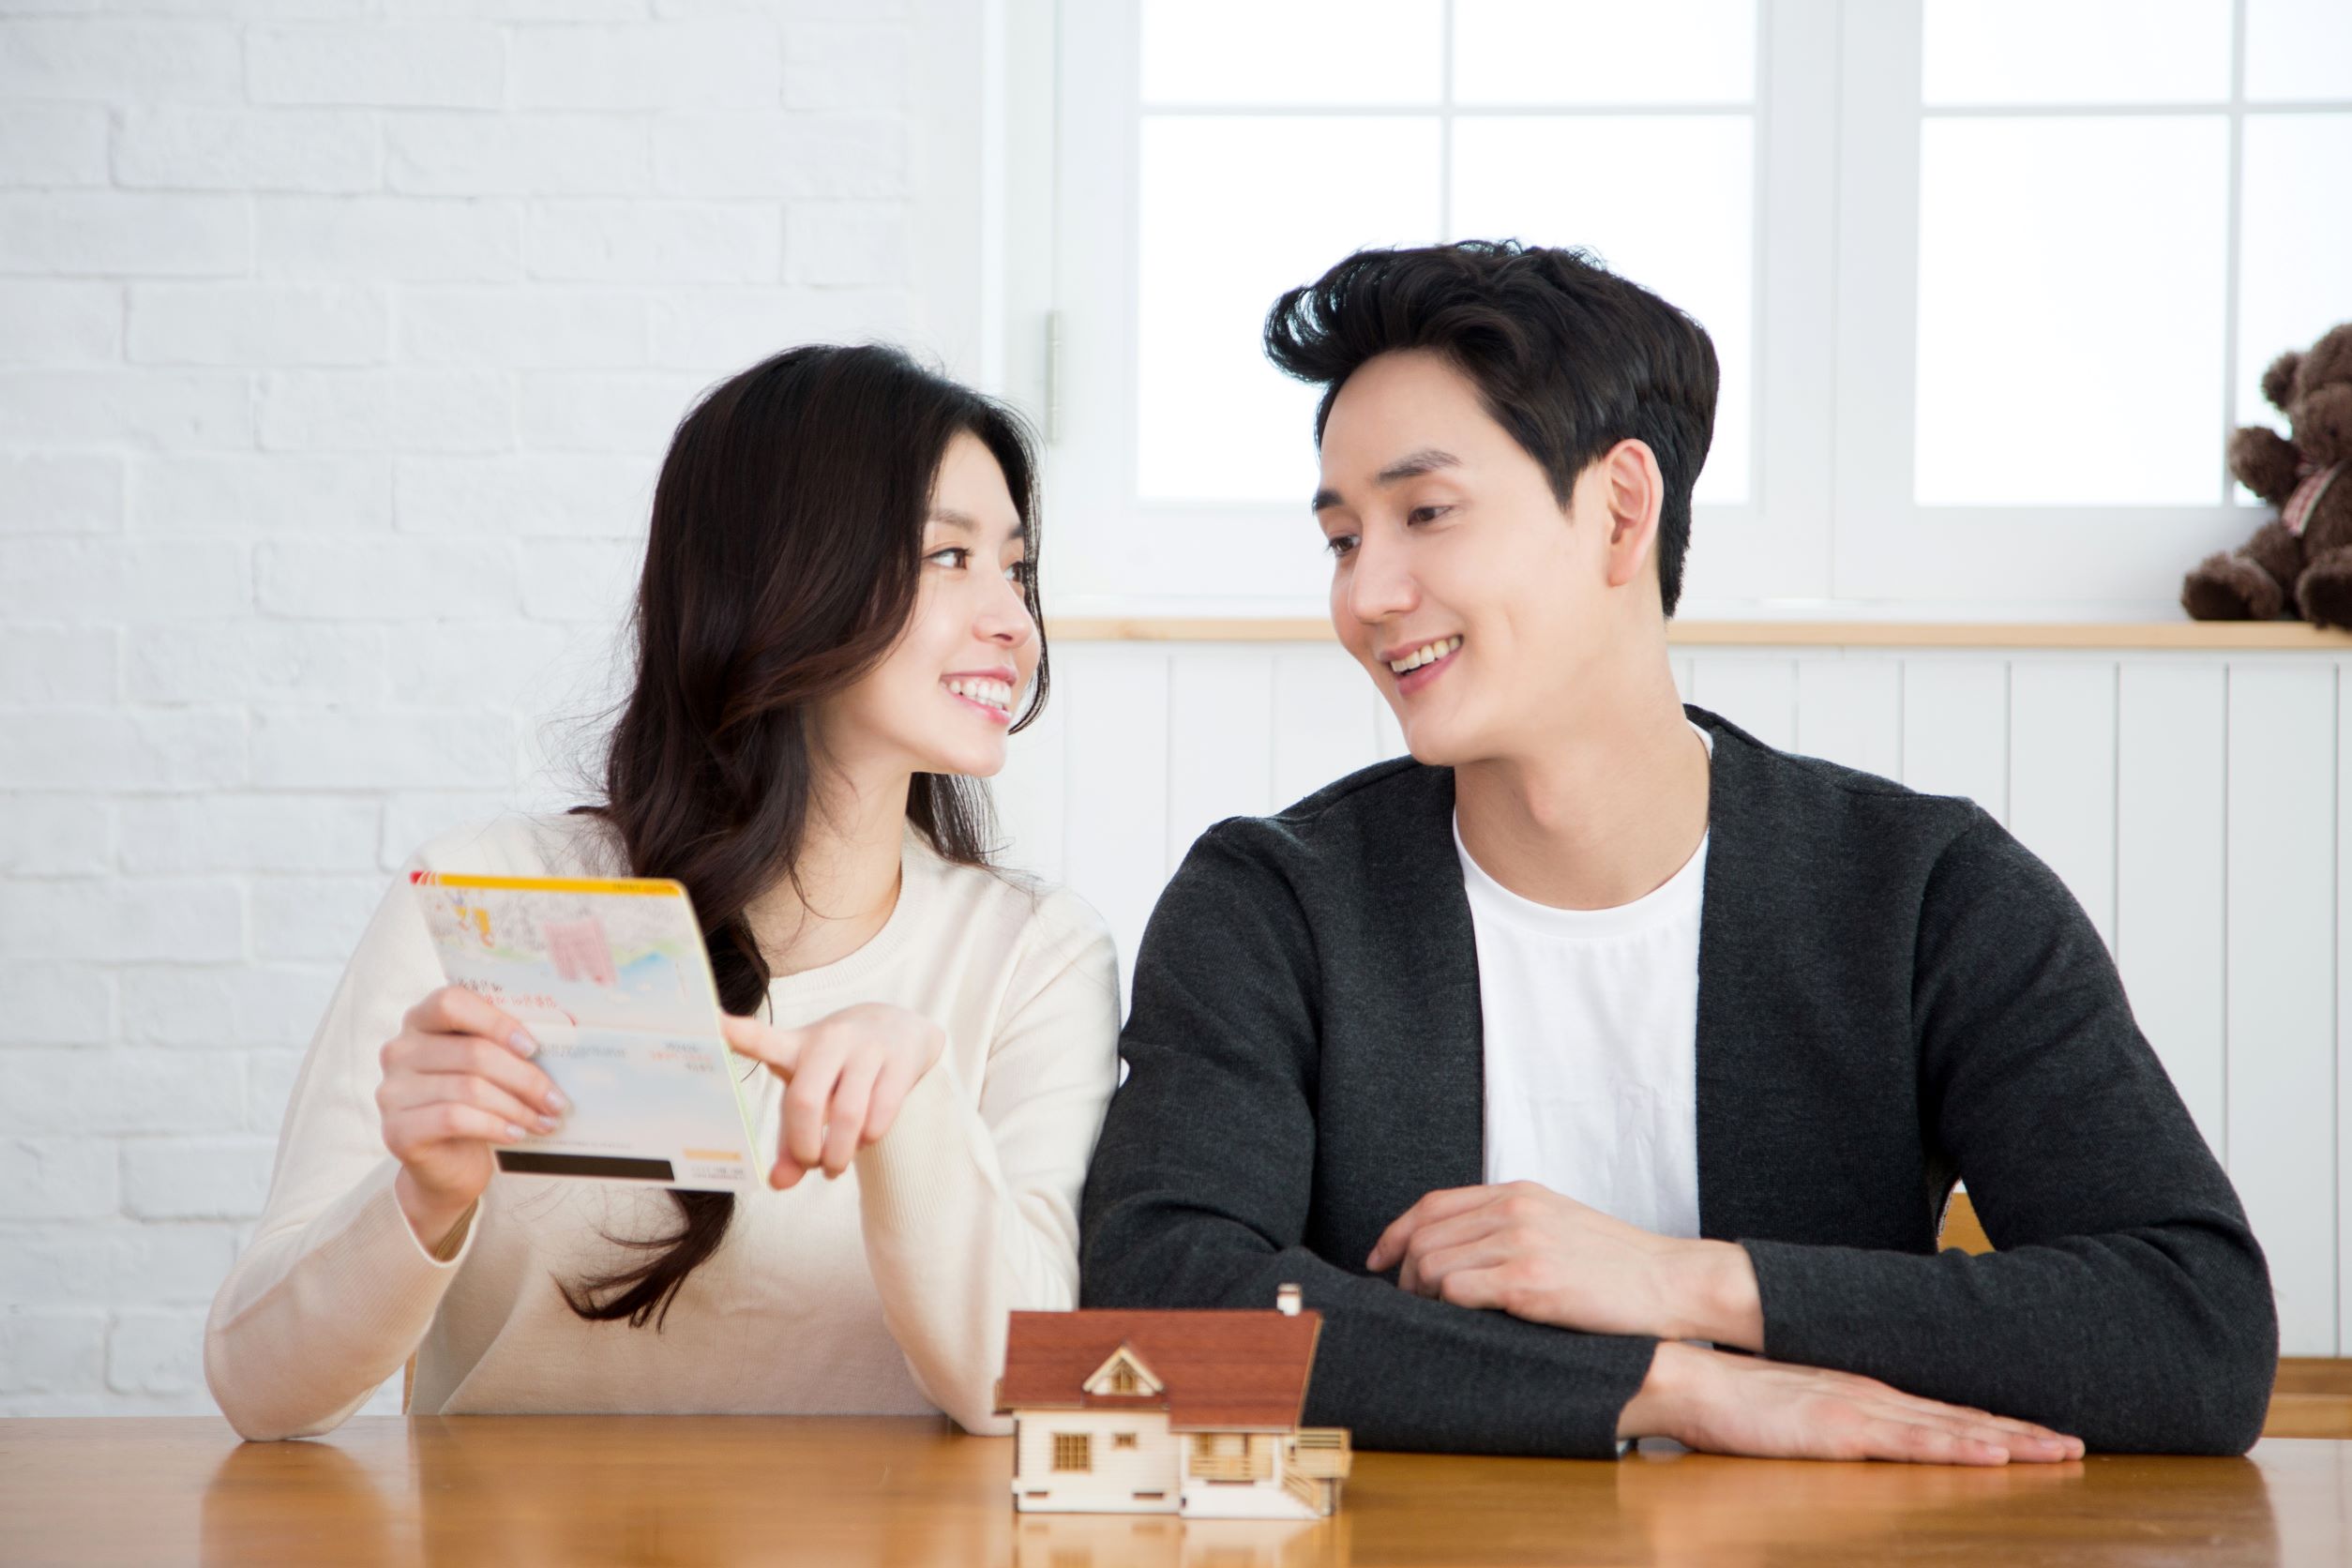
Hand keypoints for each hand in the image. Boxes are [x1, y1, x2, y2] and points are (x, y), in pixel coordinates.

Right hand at [378, 986, 566, 1251]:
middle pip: (472, 1052)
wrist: (446, 1165)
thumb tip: (556, 1042)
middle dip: (525, 1078)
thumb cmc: (474, 1105)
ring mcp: (392, 1091)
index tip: (533, 1047)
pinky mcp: (396, 1130)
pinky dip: (494, 1126)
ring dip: (517, 1107)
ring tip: (545, 1121)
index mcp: (420, 1021)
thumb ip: (501, 1046)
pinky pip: (454, 1119)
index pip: (451, 1002)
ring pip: (469, 1088)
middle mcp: (398, 1051)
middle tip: (557, 1099)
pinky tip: (515, 1134)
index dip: (496, 1022)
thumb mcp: (486, 1069)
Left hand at [720, 1003, 945, 1187]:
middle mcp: (830, 1040)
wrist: (901, 1030)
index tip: (713, 1023)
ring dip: (839, 1153)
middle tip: (811, 1165)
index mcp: (796, 1047)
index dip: (739, 1034)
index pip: (763, 1040)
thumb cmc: (840, 1072)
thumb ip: (791, 1142)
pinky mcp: (900, 1058)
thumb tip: (778, 1183)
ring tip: (836, 1166)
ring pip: (847, 1113)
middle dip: (805, 1148)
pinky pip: (881, 1113)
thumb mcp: (811, 1096)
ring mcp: (867, 1046)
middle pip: (805, 1102)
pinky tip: (865, 1141)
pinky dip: (869, 1139)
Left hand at [1367, 1180, 1762, 1346]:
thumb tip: (1461, 1251)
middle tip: (1404, 1303)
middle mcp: (1513, 1210)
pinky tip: (1451, 1326)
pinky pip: (1455, 1291)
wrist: (1671, 1282)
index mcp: (1518, 1193)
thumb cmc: (1618, 1266)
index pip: (1433, 1204)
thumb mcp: (1558, 1224)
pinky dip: (1441, 1310)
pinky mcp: (1528, 1282)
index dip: (1395, 1233)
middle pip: (1424, 1235)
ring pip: (1432, 1264)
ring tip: (1428, 1318)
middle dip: (1402, 1273)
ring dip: (1418, 1296)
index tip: (1377, 1260)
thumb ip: (1511, 1226)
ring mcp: (1519, 1244)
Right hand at [1622, 1341, 2083, 1464]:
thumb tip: (1857, 1441)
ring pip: (1952, 1429)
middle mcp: (1875, 1400)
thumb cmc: (1735, 1402)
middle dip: (2024, 1434)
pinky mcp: (1841, 1429)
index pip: (1945, 1414)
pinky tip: (1993, 1453)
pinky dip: (1959, 1445)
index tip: (2042, 1438)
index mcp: (1866, 1398)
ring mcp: (1861, 1412)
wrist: (1691, 1377)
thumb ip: (1831, 1425)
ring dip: (2010, 1440)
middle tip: (2076, 1447)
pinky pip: (1912, 1443)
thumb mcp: (1797, 1416)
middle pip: (1963, 1418)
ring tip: (2058, 1452)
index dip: (1998, 1425)